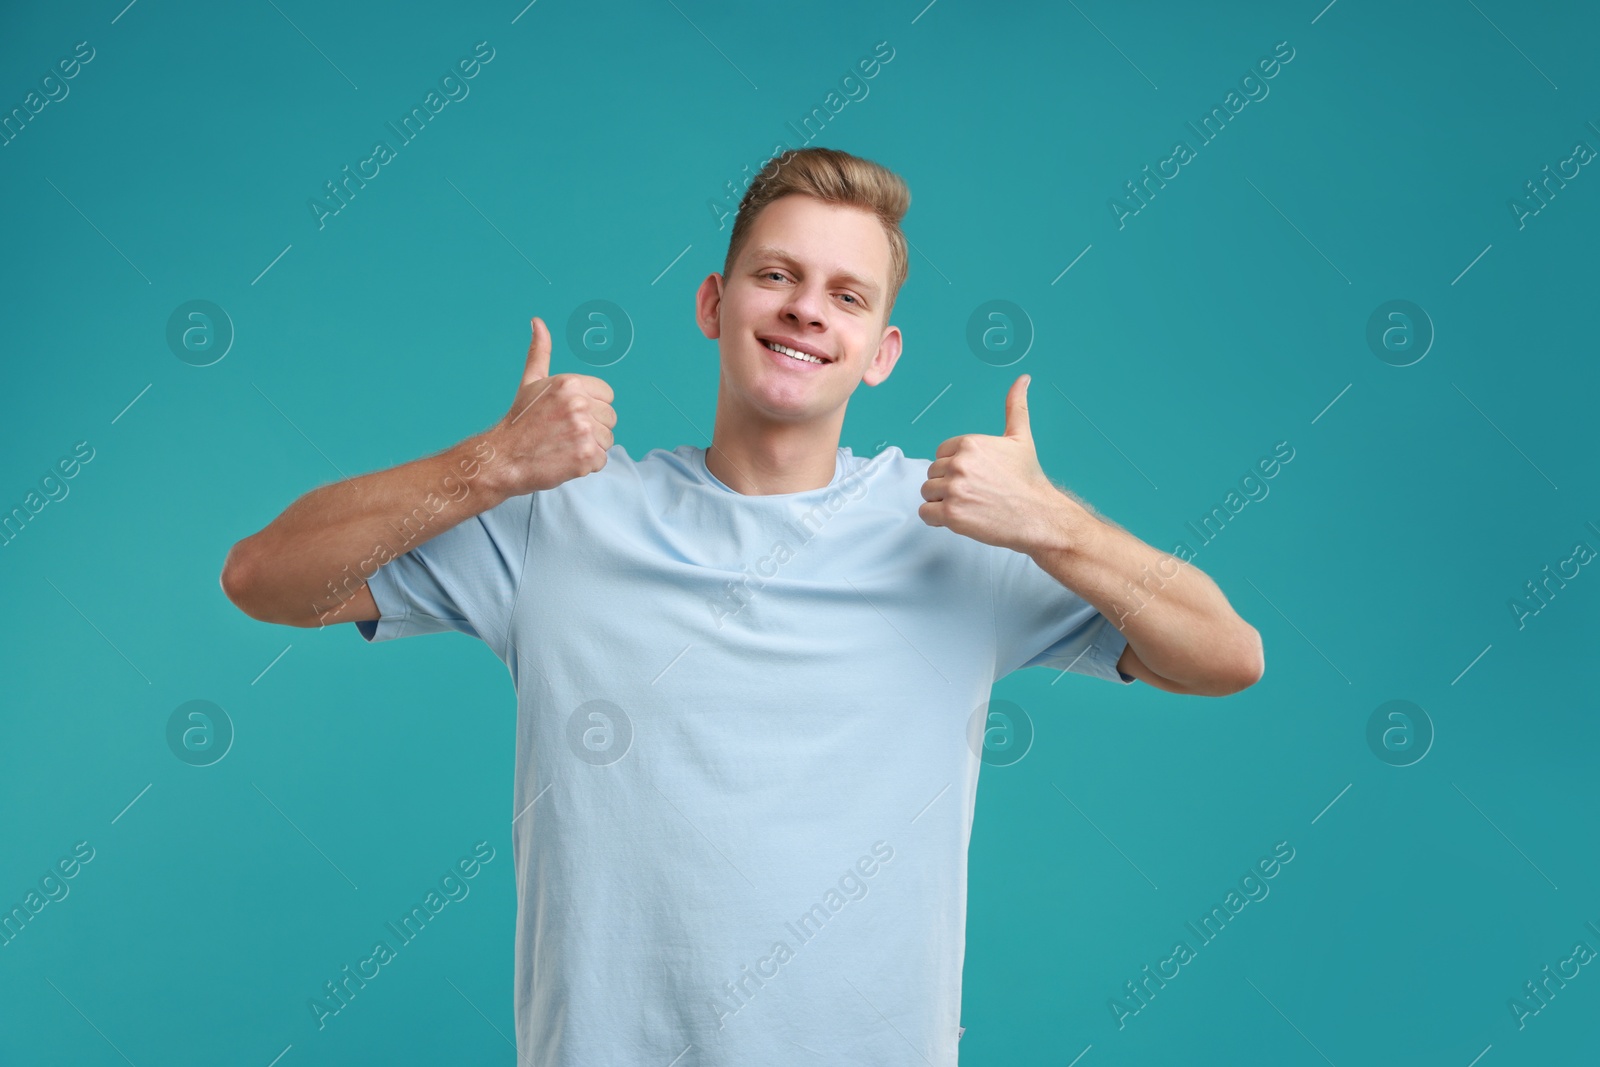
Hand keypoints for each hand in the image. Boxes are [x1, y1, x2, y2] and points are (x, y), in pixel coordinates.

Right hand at [482, 316, 616, 494]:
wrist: (503, 459)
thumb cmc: (519, 422)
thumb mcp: (530, 382)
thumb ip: (540, 352)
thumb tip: (537, 322)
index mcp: (570, 383)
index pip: (607, 395)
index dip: (591, 407)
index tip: (570, 416)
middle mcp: (579, 404)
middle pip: (610, 418)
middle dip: (592, 428)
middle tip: (564, 433)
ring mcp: (583, 431)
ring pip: (608, 440)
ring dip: (591, 447)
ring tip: (564, 446)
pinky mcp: (586, 456)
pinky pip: (602, 460)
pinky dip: (587, 465)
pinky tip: (565, 459)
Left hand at [917, 374, 1064, 553]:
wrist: (1038, 516)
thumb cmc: (1028, 480)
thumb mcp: (1021, 438)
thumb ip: (1015, 407)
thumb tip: (1023, 379)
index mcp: (970, 443)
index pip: (941, 453)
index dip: (955, 467)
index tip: (975, 476)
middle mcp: (959, 464)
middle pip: (933, 472)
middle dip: (948, 484)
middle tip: (975, 493)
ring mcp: (954, 489)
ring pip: (927, 492)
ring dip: (942, 501)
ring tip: (969, 505)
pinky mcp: (951, 514)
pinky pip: (925, 513)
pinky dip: (936, 518)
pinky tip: (959, 517)